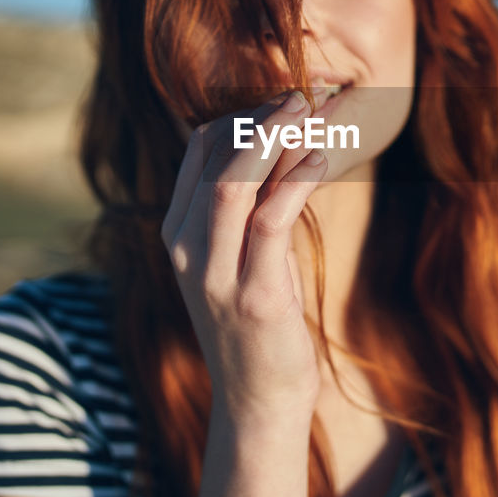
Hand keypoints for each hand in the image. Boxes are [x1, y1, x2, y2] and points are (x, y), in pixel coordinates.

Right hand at [160, 90, 327, 427]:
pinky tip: (319, 159)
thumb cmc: (256, 323)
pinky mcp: (255, 298)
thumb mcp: (240, 257)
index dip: (242, 113)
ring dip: (275, 138)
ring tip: (310, 109)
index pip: (199, 149)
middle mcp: (186, 250)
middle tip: (304, 93)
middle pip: (215, 157)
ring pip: (234, 184)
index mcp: (178, 233)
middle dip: (261, 116)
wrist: (258, 402)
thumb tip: (280, 144)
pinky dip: (296, 181)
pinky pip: (272, 222)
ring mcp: (215, 276)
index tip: (283, 97)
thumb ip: (248, 209)